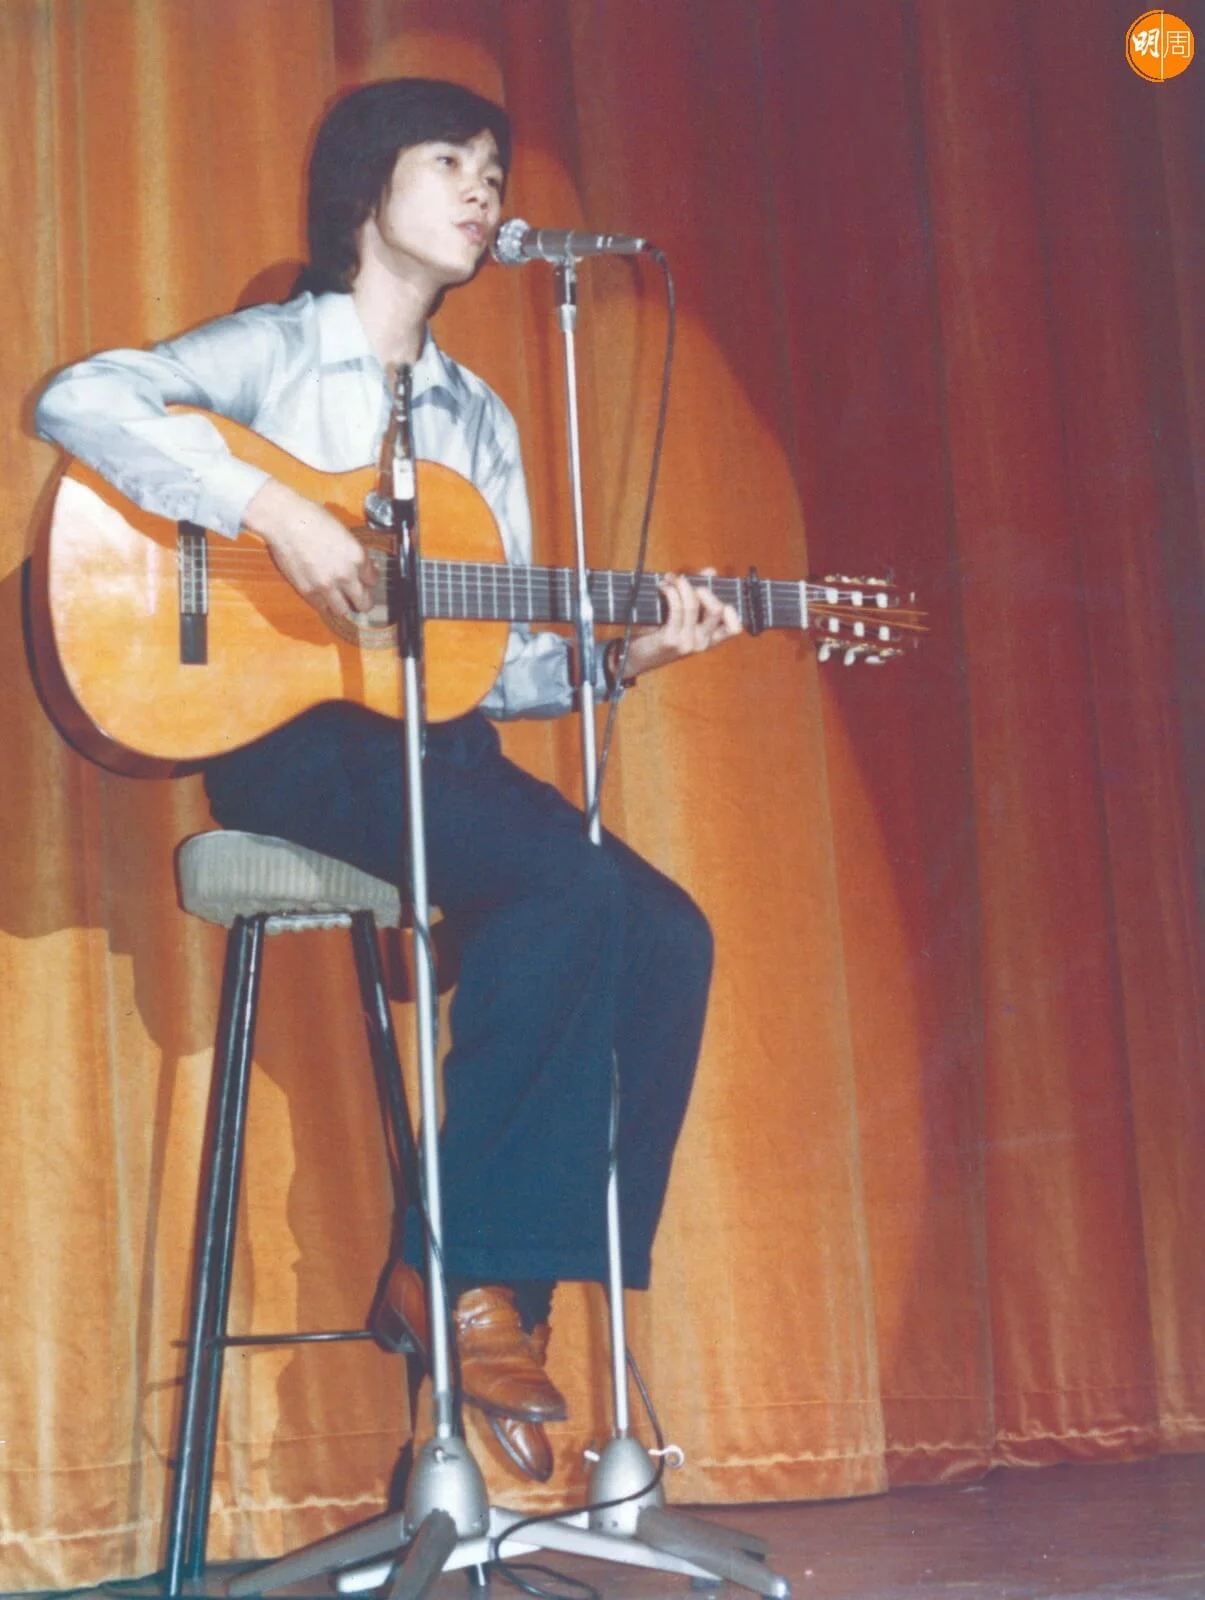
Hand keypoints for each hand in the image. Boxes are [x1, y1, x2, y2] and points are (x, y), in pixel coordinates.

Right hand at [244, 478, 376, 616]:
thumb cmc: (313, 518)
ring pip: (342, 610)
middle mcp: (346, 575)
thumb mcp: (343, 532)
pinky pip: (321, 606)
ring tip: (338, 599)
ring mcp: (326, 585)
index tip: (364, 581)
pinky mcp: (307, 591)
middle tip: (357, 599)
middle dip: (362, 601)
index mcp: (357, 557)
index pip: (373, 582)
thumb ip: (354, 553)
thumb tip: (364, 566)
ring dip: (342, 605)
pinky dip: (322, 602)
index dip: (368, 581)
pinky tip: (321, 594)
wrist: (285, 520)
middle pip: (363, 603)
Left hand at [622, 570, 742, 677]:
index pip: (734, 628)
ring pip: (693, 605)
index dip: (730, 609)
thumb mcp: (683, 617)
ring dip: (681, 585)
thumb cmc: (660, 634)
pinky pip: (676, 608)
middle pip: (717, 610)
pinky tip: (663, 587)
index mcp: (710, 639)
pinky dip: (670, 591)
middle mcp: (702, 643)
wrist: (636, 658)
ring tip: (670, 580)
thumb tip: (711, 571)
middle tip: (688, 582)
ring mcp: (687, 643)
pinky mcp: (671, 639)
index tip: (713, 595)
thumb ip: (699, 594)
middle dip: (703, 588)